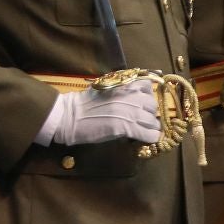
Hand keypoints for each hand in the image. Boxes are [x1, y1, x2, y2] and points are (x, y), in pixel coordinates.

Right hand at [34, 78, 161, 146]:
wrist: (71, 116)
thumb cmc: (85, 103)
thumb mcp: (106, 88)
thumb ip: (122, 89)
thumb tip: (137, 92)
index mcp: (124, 84)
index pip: (148, 87)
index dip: (147, 96)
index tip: (142, 103)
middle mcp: (131, 96)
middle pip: (152, 106)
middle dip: (149, 113)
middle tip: (141, 120)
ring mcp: (131, 112)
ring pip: (153, 121)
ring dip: (150, 127)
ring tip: (143, 130)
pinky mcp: (127, 128)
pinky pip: (148, 134)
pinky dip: (150, 137)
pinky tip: (146, 138)